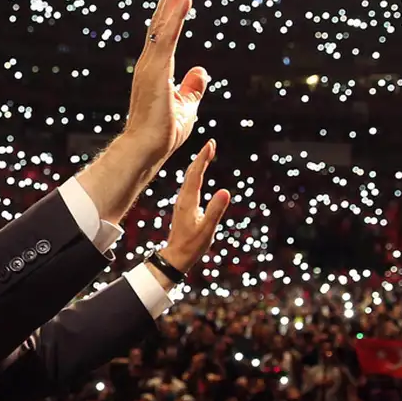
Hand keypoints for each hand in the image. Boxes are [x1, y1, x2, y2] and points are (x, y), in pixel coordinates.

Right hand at [122, 0, 208, 161]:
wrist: (147, 150)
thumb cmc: (162, 134)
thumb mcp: (186, 107)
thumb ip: (192, 87)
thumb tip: (201, 71)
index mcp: (157, 69)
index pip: (165, 33)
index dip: (173, 9)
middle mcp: (150, 62)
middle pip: (162, 21)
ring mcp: (151, 65)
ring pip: (164, 24)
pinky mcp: (156, 70)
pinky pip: (169, 36)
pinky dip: (177, 15)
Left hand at [159, 140, 229, 270]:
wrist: (176, 257)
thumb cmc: (192, 245)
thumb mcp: (207, 229)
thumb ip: (216, 210)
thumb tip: (225, 191)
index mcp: (188, 201)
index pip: (196, 174)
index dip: (203, 158)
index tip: (210, 144)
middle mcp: (183, 198)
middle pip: (192, 172)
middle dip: (201, 157)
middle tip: (211, 143)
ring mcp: (183, 202)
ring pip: (190, 178)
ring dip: (199, 164)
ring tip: (208, 153)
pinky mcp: (184, 206)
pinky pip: (191, 185)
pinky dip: (197, 174)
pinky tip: (200, 173)